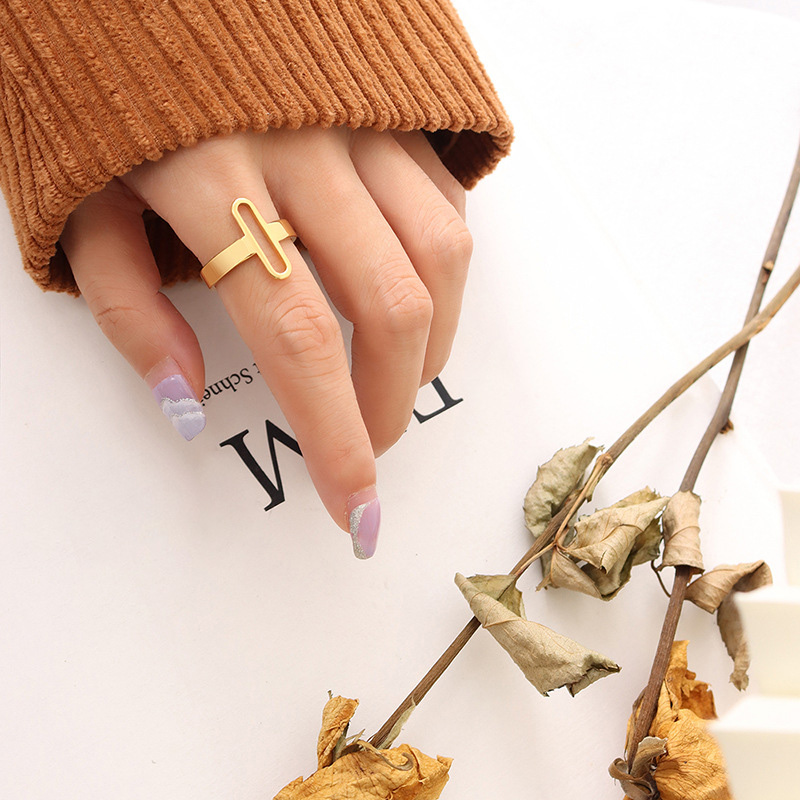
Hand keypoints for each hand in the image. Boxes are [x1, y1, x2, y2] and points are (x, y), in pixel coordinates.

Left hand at [59, 127, 471, 556]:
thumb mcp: (80, 201)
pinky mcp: (393, 109)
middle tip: (373, 447)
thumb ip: (128, 306)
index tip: (356, 505)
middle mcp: (301, 147)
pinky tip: (412, 303)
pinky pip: (444, 203)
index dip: (336, 436)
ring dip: (430, 348)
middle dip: (391, 404)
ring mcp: (359, 122)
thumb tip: (189, 402)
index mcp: (208, 176)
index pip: (296, 339)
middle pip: (386, 307)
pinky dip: (441, 273)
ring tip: (399, 385)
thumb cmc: (102, 90)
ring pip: (438, 257)